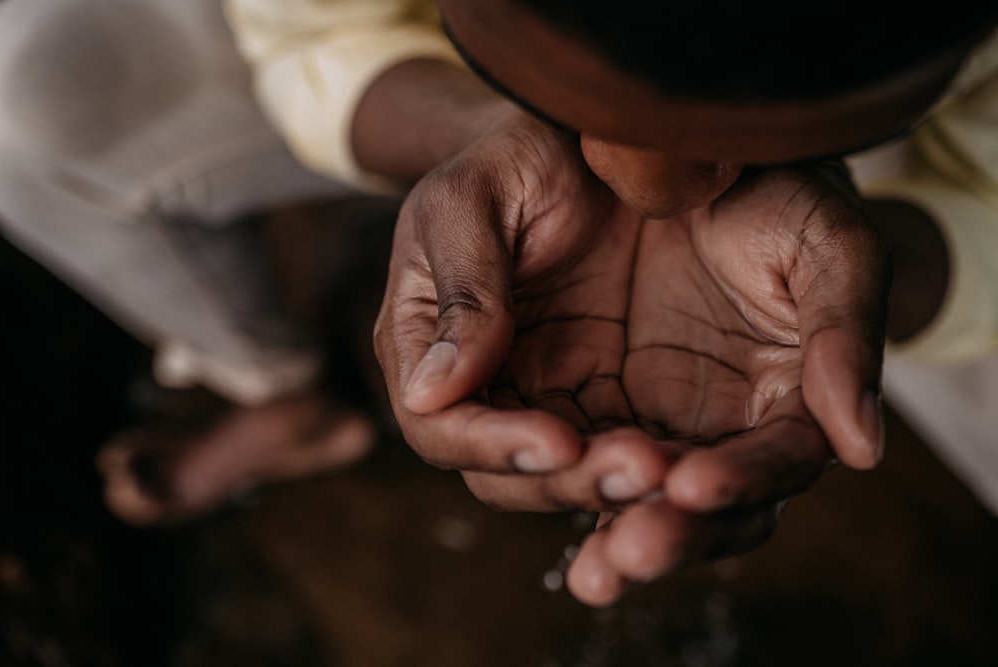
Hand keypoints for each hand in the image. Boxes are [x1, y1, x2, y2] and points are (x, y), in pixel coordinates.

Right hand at [374, 114, 889, 603]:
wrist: (592, 136)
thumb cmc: (517, 155)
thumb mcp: (473, 200)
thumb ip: (460, 289)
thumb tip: (430, 394)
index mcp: (428, 342)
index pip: (438, 425)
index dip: (491, 445)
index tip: (557, 440)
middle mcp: (483, 385)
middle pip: (506, 473)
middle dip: (569, 479)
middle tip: (639, 468)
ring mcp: (546, 396)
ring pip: (569, 475)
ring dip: (616, 486)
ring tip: (673, 473)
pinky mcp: (608, 397)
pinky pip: (623, 451)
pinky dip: (656, 469)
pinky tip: (696, 465)